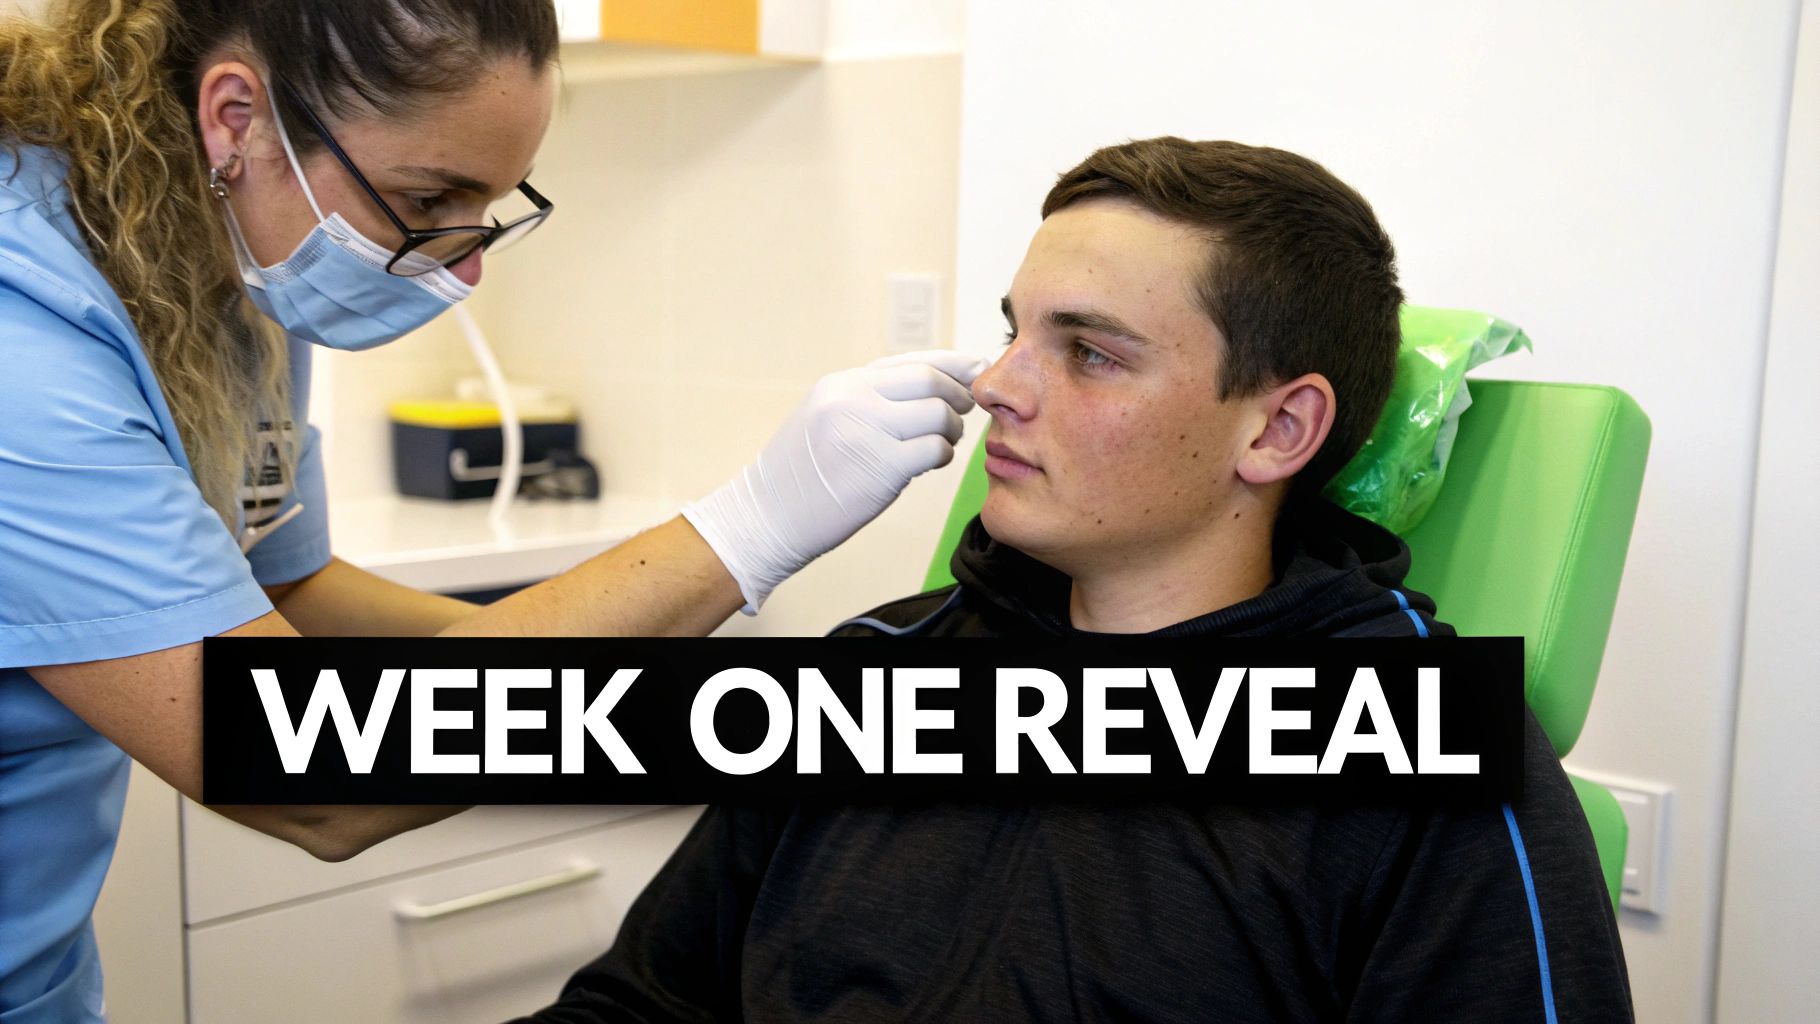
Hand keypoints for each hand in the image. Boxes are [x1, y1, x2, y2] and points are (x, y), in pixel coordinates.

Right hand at [682, 350, 984, 611]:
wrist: (764, 518)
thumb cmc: (798, 478)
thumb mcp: (824, 420)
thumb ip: (867, 401)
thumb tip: (927, 389)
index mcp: (839, 385)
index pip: (908, 361)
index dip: (949, 363)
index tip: (974, 367)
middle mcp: (851, 399)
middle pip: (929, 380)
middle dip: (957, 394)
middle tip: (965, 409)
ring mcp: (865, 431)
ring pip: (938, 413)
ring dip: (952, 428)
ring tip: (944, 441)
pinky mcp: (881, 467)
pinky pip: (934, 450)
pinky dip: (942, 455)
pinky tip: (932, 462)